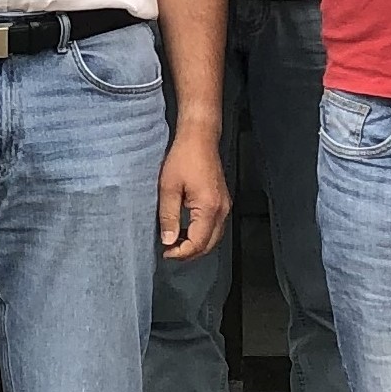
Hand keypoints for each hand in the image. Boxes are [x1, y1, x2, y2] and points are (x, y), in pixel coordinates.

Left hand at [157, 132, 230, 261]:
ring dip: (196, 245)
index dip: (181, 252)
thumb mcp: (169, 188)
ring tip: (176, 244)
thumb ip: (169, 216)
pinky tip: (187, 231)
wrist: (199, 138)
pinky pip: (215, 227)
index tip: (165, 252)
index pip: (198, 242)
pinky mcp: (222, 201)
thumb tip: (168, 240)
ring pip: (214, 238)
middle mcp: (221, 209)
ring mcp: (224, 206)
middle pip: (209, 245)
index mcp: (209, 207)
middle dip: (190, 253)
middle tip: (170, 252)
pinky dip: (202, 235)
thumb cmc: (184, 157)